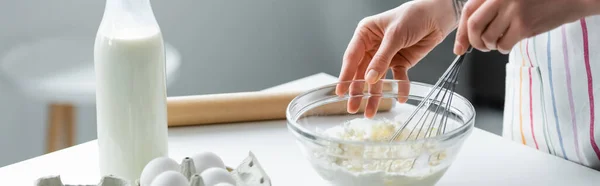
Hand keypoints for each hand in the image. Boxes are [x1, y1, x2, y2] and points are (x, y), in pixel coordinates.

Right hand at [336, 0, 457, 117]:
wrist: (437, 16)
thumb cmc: (413, 16)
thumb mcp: (394, 35)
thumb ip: (381, 58)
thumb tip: (369, 79)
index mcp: (365, 34)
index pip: (352, 57)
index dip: (345, 75)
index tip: (340, 91)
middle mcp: (373, 46)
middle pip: (362, 72)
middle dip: (358, 90)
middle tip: (352, 107)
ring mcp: (386, 56)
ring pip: (377, 79)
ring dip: (375, 95)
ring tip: (370, 112)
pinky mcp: (400, 63)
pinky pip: (397, 78)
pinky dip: (399, 87)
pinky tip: (399, 98)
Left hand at [454, 0, 599, 54]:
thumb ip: (490, 10)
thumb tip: (467, 37)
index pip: (468, 11)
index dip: (461, 33)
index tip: (459, 47)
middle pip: (474, 26)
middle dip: (474, 42)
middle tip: (481, 46)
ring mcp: (512, 10)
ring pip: (488, 38)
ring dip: (490, 46)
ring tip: (500, 41)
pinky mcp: (524, 24)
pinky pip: (503, 44)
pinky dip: (503, 48)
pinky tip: (510, 43)